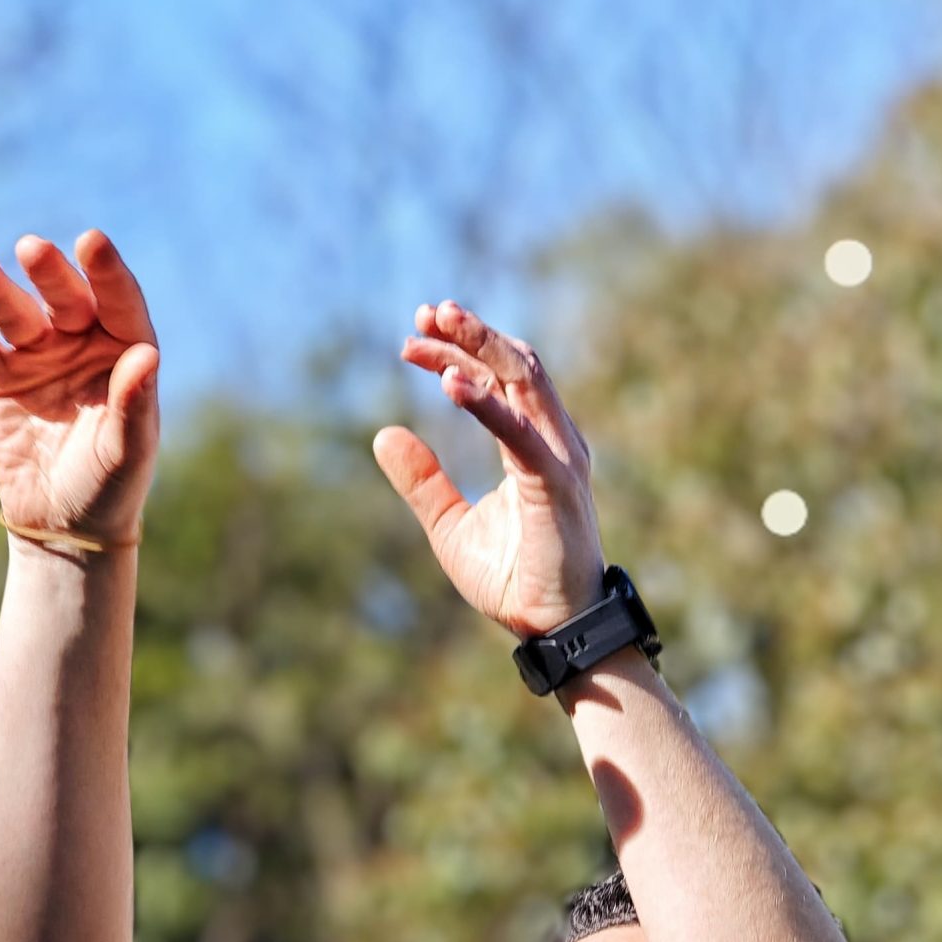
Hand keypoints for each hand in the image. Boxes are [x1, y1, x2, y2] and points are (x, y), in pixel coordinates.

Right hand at [0, 230, 158, 544]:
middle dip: (49, 275)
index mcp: (123, 352)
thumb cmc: (110, 487)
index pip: (119, 303)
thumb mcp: (127, 451)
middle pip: (64, 299)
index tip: (90, 242)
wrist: (62, 525)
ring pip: (14, 313)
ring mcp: (35, 355)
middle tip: (31, 250)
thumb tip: (146, 355)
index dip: (107, 273)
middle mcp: (80, 343)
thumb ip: (135, 404)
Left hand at [373, 301, 604, 636]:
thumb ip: (422, 480)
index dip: (456, 354)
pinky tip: (449, 386)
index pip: (496, 380)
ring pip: (524, 380)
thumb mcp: (449, 525)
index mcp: (531, 446)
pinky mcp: (555, 484)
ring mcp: (558, 459)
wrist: (550, 628)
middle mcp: (553, 442)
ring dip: (480, 348)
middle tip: (425, 313)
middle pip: (513, 366)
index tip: (412, 340)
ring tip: (437, 326)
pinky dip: (487, 406)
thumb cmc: (512, 578)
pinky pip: (520, 433)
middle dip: (469, 334)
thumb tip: (383, 434)